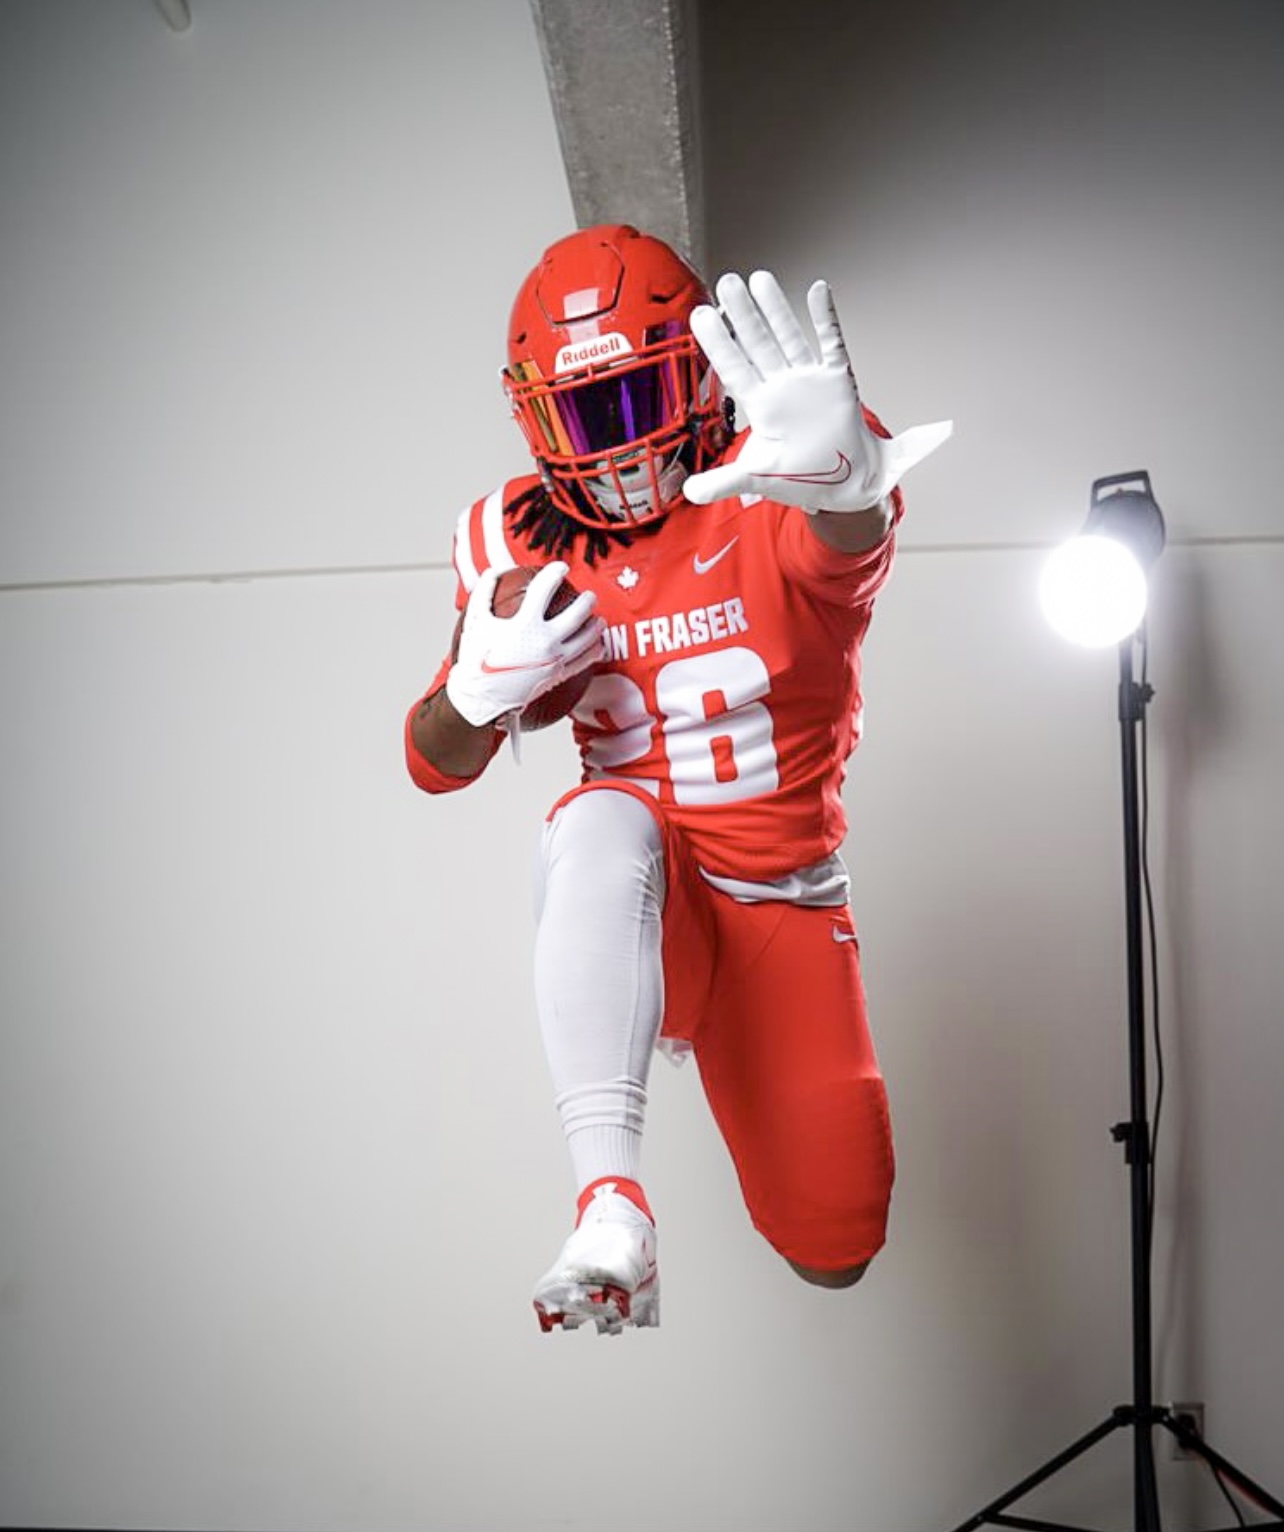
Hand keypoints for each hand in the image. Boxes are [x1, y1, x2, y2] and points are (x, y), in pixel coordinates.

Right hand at [445, 562, 602, 727]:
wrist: (482, 698)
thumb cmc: (475, 659)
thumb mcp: (474, 622)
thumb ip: (483, 593)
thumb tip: (492, 571)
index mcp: (525, 624)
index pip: (545, 589)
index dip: (555, 572)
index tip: (562, 566)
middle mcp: (545, 641)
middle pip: (578, 613)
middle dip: (587, 600)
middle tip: (589, 595)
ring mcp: (555, 659)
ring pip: (587, 638)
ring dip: (596, 625)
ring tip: (598, 618)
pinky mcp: (558, 675)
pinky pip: (584, 661)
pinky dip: (594, 651)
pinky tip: (598, 645)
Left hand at [684, 271, 952, 513]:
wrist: (848, 488)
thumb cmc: (803, 478)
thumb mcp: (758, 478)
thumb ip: (724, 481)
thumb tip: (689, 494)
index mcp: (762, 408)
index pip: (734, 368)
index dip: (719, 343)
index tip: (701, 315)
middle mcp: (782, 388)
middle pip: (758, 344)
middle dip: (743, 315)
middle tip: (726, 284)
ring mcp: (810, 382)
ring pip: (789, 338)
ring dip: (776, 310)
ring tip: (759, 278)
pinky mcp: (839, 381)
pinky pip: (833, 344)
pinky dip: (826, 318)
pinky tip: (816, 291)